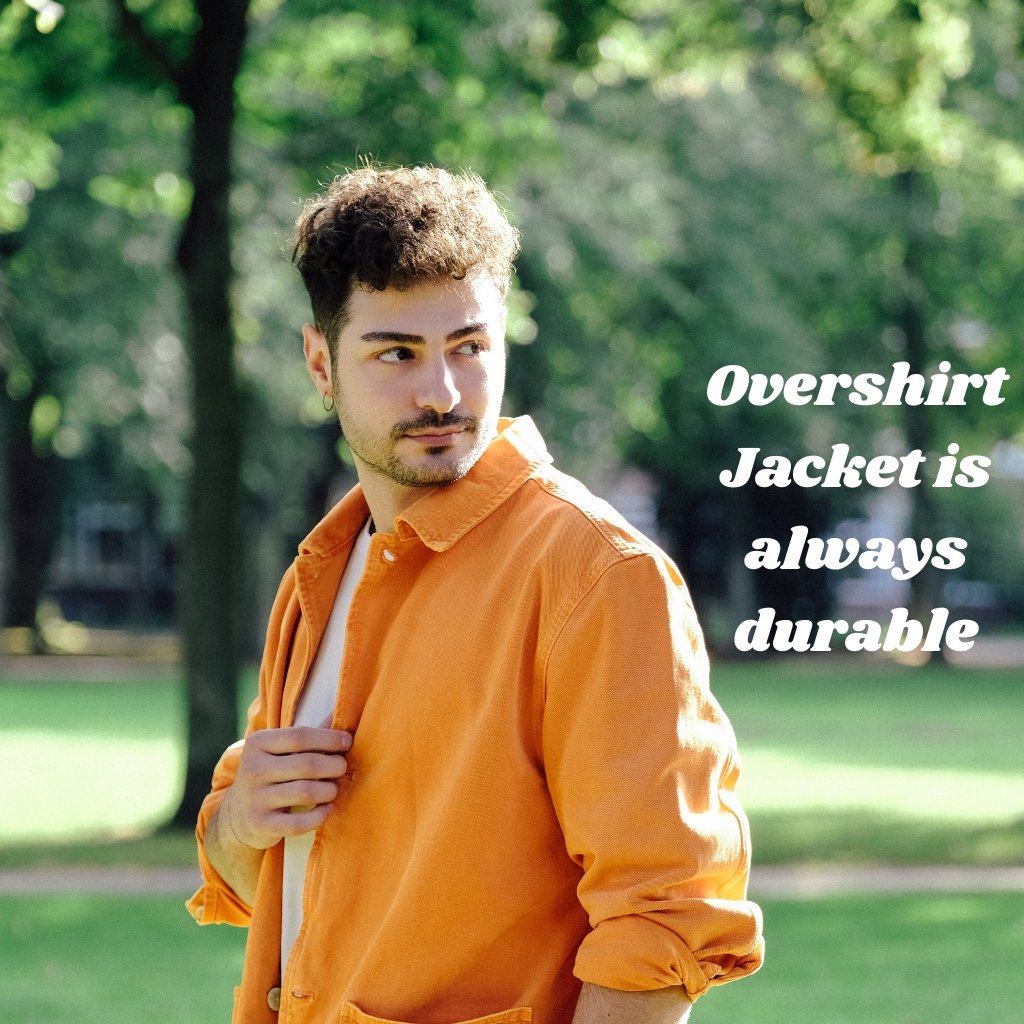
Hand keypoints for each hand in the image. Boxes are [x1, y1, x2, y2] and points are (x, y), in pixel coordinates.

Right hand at [219, 720, 352, 850]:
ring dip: (329, 790)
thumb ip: (310, 734)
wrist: (237, 815)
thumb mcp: (280, 750)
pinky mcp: (261, 825)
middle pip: (307, 764)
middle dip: (334, 765)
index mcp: (258, 743)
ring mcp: (255, 798)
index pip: (300, 736)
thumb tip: (341, 710)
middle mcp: (253, 769)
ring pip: (306, 792)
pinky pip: (299, 822)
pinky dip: (320, 815)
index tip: (347, 741)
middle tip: (342, 768)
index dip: (329, 738)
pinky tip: (326, 809)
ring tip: (334, 789)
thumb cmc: (271, 773)